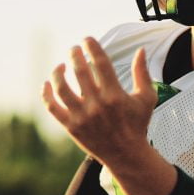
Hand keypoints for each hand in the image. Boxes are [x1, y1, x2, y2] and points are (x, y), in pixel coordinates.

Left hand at [42, 38, 156, 171]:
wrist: (126, 155)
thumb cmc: (137, 124)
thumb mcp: (146, 98)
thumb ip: (142, 73)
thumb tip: (140, 50)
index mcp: (115, 95)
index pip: (100, 63)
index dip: (92, 47)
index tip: (87, 39)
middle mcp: (97, 105)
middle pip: (79, 71)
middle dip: (74, 55)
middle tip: (74, 49)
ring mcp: (82, 117)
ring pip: (62, 88)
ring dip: (58, 72)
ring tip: (61, 65)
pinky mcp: (71, 127)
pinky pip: (52, 107)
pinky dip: (46, 93)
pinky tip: (47, 83)